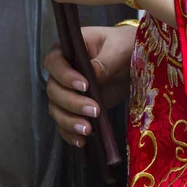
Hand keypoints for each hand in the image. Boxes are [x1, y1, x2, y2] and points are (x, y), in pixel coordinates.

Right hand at [45, 24, 135, 147]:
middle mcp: (62, 71)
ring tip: (88, 130)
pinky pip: (65, 123)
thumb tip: (93, 75)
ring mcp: (68, 91)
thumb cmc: (123, 45)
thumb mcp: (118, 48)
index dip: (64, 75)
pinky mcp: (76, 108)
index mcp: (68, 49)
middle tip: (94, 110)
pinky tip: (82, 141)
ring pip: (57, 108)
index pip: (54, 62)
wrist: (131, 59)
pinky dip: (70, 133)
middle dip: (72, 102)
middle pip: (54, 90)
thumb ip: (105, 61)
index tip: (85, 85)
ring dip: (70, 121)